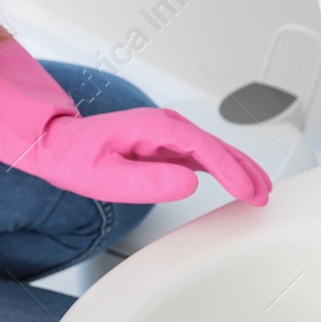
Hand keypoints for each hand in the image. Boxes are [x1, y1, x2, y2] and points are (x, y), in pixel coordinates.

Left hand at [30, 106, 271, 206]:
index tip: (248, 191)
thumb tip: (189, 183)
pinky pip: (204, 157)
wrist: (56, 145)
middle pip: (218, 146)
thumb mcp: (105, 176)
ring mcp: (168, 135)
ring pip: (215, 151)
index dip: (231, 171)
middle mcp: (166, 127)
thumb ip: (147, 181)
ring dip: (240, 169)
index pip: (204, 149)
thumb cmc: (75, 157)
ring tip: (260, 191)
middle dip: (245, 170)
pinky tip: (236, 182)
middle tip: (264, 194)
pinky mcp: (167, 147)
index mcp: (155, 128)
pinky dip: (224, 169)